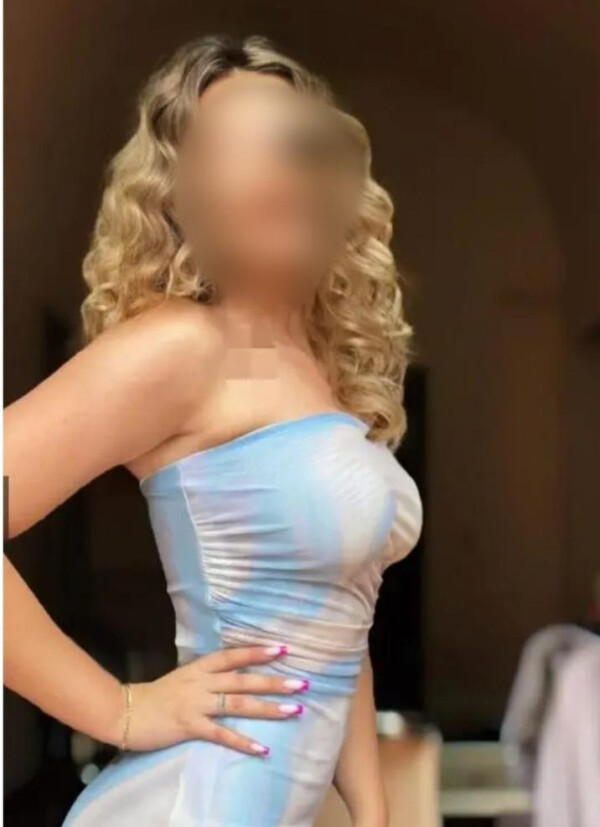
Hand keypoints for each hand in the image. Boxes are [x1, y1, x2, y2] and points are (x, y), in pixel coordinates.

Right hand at [111, 644, 307, 755]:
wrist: (126, 712)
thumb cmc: (157, 695)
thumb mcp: (184, 676)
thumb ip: (207, 674)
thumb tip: (233, 671)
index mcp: (200, 667)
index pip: (234, 655)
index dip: (258, 652)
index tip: (282, 649)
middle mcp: (202, 682)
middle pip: (244, 680)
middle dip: (274, 681)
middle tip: (302, 682)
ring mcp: (196, 704)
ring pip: (238, 704)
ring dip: (268, 708)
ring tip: (294, 710)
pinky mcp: (190, 726)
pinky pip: (221, 734)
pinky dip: (243, 741)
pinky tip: (263, 748)